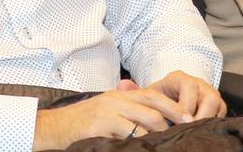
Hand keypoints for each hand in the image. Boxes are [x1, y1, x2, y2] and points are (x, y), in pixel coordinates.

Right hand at [30, 81, 190, 149]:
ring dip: (157, 137)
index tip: (189, 119)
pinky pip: (127, 135)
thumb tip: (154, 119)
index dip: (174, 107)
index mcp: (120, 95)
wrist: (54, 126)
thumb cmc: (82, 120)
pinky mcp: (100, 127)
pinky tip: (141, 148)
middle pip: (153, 109)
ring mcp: (108, 113)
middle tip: (183, 135)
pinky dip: (138, 144)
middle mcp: (116, 100)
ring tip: (164, 145)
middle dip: (171, 123)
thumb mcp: (106, 107)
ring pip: (144, 123)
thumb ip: (126, 108)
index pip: (154, 96)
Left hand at [146, 71, 224, 121]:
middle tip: (190, 128)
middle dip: (201, 116)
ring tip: (194, 129)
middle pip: (210, 97)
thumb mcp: (150, 98)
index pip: (189, 86)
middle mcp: (197, 83)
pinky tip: (199, 127)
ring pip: (218, 104)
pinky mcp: (216, 103)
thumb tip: (157, 108)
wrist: (160, 99)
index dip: (186, 106)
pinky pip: (221, 112)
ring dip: (207, 119)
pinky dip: (212, 121)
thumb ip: (153, 100)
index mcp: (179, 78)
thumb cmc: (154, 100)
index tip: (181, 121)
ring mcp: (208, 92)